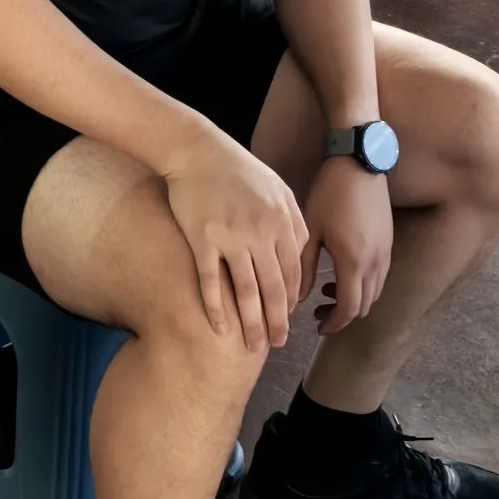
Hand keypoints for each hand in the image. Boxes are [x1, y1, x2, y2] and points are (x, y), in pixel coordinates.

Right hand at [163, 127, 307, 351]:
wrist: (196, 150)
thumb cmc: (237, 168)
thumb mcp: (276, 187)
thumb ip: (293, 220)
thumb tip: (301, 254)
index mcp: (282, 220)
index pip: (293, 272)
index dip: (292, 300)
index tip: (289, 318)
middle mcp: (260, 232)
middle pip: (274, 288)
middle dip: (278, 322)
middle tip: (277, 346)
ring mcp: (231, 238)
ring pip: (246, 292)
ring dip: (252, 325)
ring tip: (254, 348)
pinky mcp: (202, 241)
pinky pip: (211, 283)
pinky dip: (216, 310)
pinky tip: (220, 329)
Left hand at [301, 158, 392, 334]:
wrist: (359, 162)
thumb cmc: (330, 193)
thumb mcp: (311, 230)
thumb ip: (303, 267)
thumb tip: (296, 298)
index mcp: (354, 262)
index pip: (349, 309)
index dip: (334, 323)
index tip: (317, 326)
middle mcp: (376, 263)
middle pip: (364, 305)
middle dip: (343, 314)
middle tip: (318, 309)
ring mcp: (386, 252)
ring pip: (375, 292)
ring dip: (355, 299)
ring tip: (328, 289)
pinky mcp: (389, 241)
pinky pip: (380, 275)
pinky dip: (364, 283)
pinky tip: (344, 270)